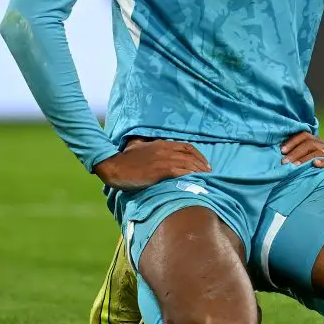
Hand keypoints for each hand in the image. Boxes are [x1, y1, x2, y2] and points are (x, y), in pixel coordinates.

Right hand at [93, 138, 210, 191]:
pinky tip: (195, 180)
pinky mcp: (160, 170)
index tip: (204, 163)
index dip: (198, 154)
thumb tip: (145, 145)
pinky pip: (180, 172)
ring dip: (199, 170)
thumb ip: (144, 144)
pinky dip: (190, 175)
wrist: (114, 166)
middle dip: (201, 163)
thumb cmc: (124, 159)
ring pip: (187, 163)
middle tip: (209, 172)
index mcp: (161, 143)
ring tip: (206, 178)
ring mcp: (163, 159)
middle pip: (190, 155)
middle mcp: (165, 149)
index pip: (186, 146)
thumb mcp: (136, 146)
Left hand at [280, 132, 323, 182]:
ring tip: (295, 166)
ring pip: (319, 152)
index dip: (293, 141)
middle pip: (310, 144)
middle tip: (284, 162)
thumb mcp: (314, 159)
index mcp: (318, 143)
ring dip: (305, 158)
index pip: (305, 136)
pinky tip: (315, 164)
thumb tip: (282, 158)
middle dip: (295, 152)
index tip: (282, 150)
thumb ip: (302, 156)